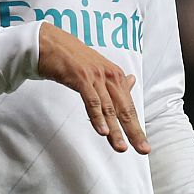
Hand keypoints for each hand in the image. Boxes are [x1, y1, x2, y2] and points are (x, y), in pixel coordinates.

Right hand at [36, 24, 147, 153]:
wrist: (49, 43)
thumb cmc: (73, 59)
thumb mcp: (97, 70)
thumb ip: (114, 80)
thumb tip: (132, 81)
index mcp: (116, 77)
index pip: (129, 107)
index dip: (136, 127)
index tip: (144, 146)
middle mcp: (110, 76)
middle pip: (124, 109)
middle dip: (134, 131)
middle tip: (143, 150)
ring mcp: (96, 77)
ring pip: (109, 108)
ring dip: (116, 129)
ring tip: (121, 147)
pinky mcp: (81, 77)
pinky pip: (91, 100)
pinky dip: (97, 116)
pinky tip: (102, 131)